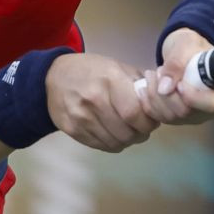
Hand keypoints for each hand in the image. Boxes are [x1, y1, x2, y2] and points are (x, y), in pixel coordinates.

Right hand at [45, 53, 161, 152]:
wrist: (53, 77)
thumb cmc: (91, 71)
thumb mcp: (116, 67)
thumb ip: (139, 84)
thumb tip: (160, 102)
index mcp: (110, 80)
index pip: (135, 113)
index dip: (148, 122)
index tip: (151, 121)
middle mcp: (94, 99)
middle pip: (127, 132)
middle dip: (140, 134)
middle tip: (141, 128)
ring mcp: (80, 117)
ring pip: (115, 143)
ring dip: (127, 140)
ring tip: (128, 130)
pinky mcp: (72, 130)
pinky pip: (101, 146)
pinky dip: (112, 143)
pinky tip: (112, 132)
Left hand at [135, 28, 213, 125]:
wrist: (184, 52)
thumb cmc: (191, 46)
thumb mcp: (185, 45)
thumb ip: (176, 63)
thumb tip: (165, 88)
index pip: (212, 103)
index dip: (192, 98)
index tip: (178, 84)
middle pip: (188, 112)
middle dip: (166, 93)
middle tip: (157, 71)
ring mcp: (200, 114)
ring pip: (172, 117)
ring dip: (155, 96)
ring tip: (152, 75)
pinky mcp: (184, 118)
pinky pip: (163, 119)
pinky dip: (150, 103)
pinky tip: (146, 88)